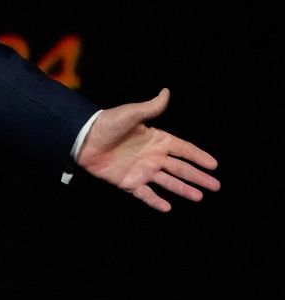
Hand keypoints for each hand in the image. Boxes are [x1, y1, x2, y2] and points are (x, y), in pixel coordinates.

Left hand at [76, 88, 218, 211]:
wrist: (83, 139)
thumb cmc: (107, 124)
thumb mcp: (131, 114)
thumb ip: (150, 107)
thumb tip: (166, 91)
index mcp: (156, 140)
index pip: (183, 149)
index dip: (198, 156)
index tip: (214, 165)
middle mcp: (153, 157)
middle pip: (181, 168)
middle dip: (198, 177)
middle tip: (216, 186)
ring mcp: (142, 170)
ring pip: (168, 182)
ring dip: (183, 189)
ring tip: (200, 197)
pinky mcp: (128, 182)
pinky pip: (145, 194)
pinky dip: (155, 201)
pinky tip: (168, 208)